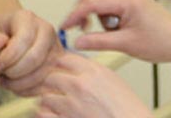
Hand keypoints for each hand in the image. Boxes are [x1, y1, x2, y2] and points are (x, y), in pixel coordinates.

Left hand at [0, 9, 62, 95]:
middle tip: (1, 76)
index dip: (8, 58)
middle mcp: (46, 30)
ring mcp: (55, 47)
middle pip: (35, 58)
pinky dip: (28, 89)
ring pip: (41, 73)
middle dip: (14, 72)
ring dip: (20, 83)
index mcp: (27, 18)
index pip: (23, 40)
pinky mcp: (58, 64)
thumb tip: (2, 42)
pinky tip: (14, 85)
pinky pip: (46, 83)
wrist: (9, 35)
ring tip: (5, 81)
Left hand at [36, 53, 151, 117]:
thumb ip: (93, 72)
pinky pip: (42, 113)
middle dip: (52, 83)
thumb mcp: (114, 81)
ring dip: (49, 100)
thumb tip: (77, 68)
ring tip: (57, 105)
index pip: (64, 58)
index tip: (59, 71)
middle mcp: (80, 86)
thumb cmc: (128, 109)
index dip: (60, 65)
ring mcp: (71, 105)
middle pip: (50, 75)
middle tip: (55, 90)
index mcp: (93, 72)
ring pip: (44, 95)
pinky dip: (45, 114)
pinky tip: (54, 114)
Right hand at [59, 0, 170, 62]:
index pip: (92, 2)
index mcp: (128, 0)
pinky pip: (111, 1)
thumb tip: (79, 41)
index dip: (75, 15)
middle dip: (83, 9)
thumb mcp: (126, 45)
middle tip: (80, 27)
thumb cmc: (163, 42)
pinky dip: (107, 14)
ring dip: (97, 12)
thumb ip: (99, 42)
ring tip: (110, 32)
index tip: (66, 27)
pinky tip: (116, 29)